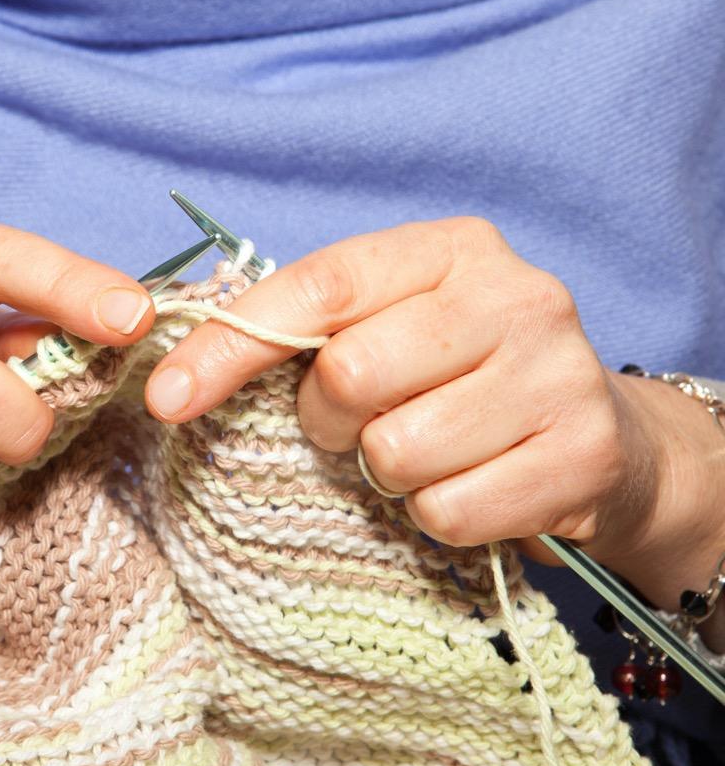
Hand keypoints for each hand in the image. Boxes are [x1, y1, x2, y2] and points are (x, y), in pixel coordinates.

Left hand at [145, 217, 724, 632]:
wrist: (599, 440)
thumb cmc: (460, 379)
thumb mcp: (393, 327)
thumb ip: (309, 328)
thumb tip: (177, 371)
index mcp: (452, 249)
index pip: (317, 288)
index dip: (231, 346)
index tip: (166, 398)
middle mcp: (514, 296)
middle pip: (348, 374)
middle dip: (329, 421)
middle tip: (360, 426)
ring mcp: (557, 374)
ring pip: (395, 453)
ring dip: (388, 474)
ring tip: (427, 453)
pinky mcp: (583, 455)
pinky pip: (448, 511)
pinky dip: (438, 516)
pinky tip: (472, 485)